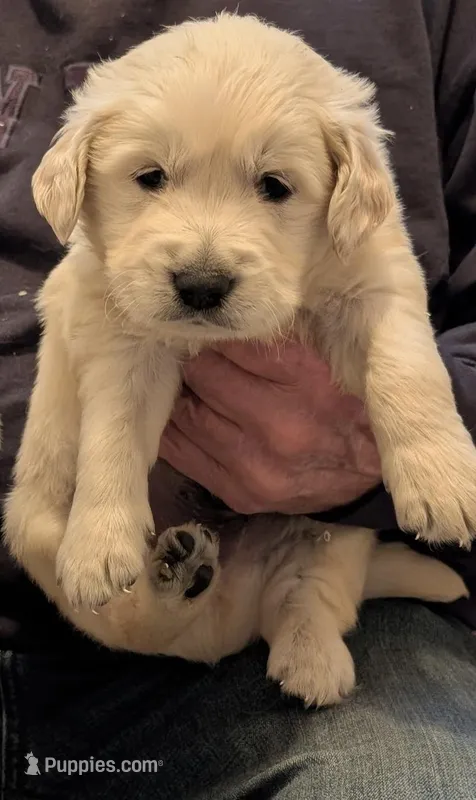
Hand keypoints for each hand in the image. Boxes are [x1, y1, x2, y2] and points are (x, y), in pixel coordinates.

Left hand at [159, 340, 380, 514]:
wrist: (369, 474)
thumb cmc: (345, 404)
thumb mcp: (327, 358)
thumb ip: (279, 338)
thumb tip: (222, 319)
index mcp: (309, 381)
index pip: (236, 343)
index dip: (219, 334)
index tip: (214, 330)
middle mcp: (283, 427)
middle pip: (205, 377)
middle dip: (196, 361)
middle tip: (194, 354)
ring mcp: (258, 467)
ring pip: (186, 415)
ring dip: (183, 394)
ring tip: (188, 384)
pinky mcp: (240, 494)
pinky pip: (180, 453)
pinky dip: (175, 429)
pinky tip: (185, 414)